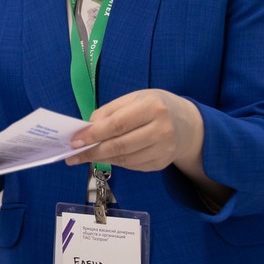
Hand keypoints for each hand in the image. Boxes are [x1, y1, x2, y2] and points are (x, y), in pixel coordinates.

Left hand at [65, 89, 203, 173]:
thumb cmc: (155, 106)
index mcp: (152, 107)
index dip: (94, 134)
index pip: (118, 124)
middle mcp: (161, 129)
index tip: (75, 141)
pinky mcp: (161, 163)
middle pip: (120, 146)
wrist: (189, 124)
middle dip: (93, 151)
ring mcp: (163, 150)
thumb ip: (109, 111)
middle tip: (73, 155)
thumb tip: (87, 128)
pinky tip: (105, 157)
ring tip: (85, 156)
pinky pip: (132, 166)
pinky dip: (115, 162)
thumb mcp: (134, 98)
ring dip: (101, 159)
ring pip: (124, 159)